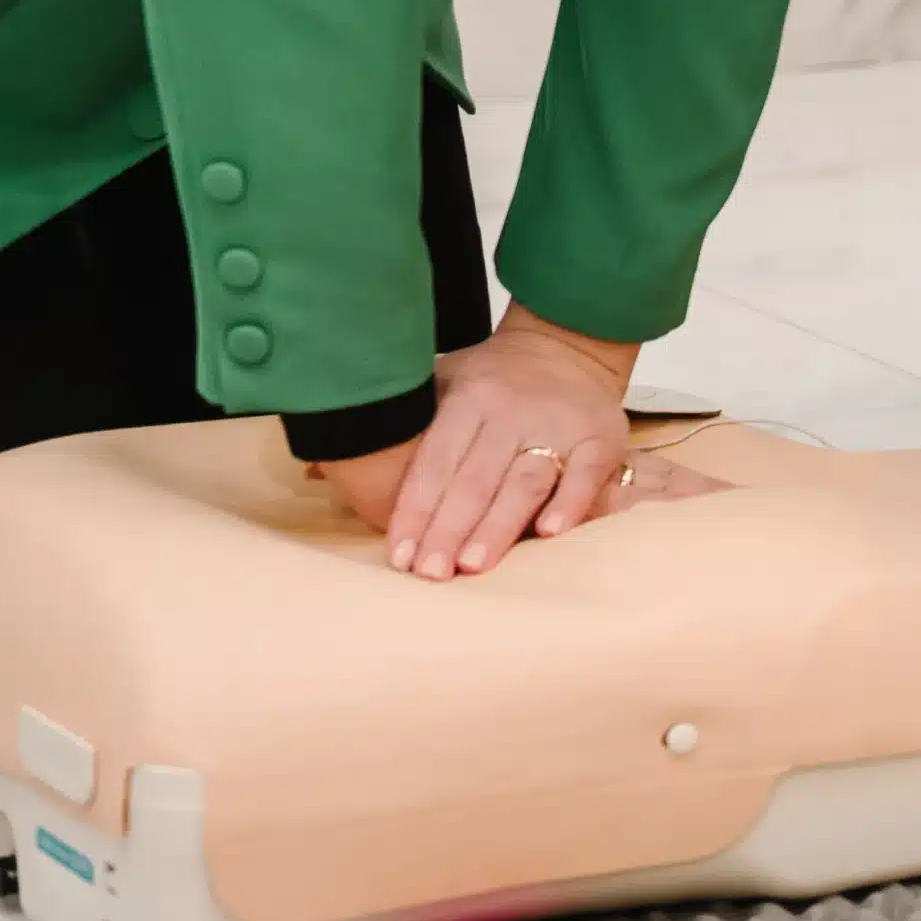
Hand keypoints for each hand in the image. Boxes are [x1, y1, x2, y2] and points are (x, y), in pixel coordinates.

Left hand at [375, 304, 638, 578]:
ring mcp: (559, 423)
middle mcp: (512, 411)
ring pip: (525, 479)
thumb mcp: (440, 382)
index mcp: (470, 397)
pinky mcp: (601, 436)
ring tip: (473, 565)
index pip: (436, 459)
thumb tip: (319, 471)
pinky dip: (569, 503)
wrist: (568, 348)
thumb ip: (393, 426)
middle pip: (476, 476)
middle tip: (430, 573)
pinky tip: (548, 533)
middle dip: (450, 528)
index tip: (399, 553)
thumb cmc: (494, 380)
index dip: (416, 507)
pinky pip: (584, 473)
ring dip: (498, 524)